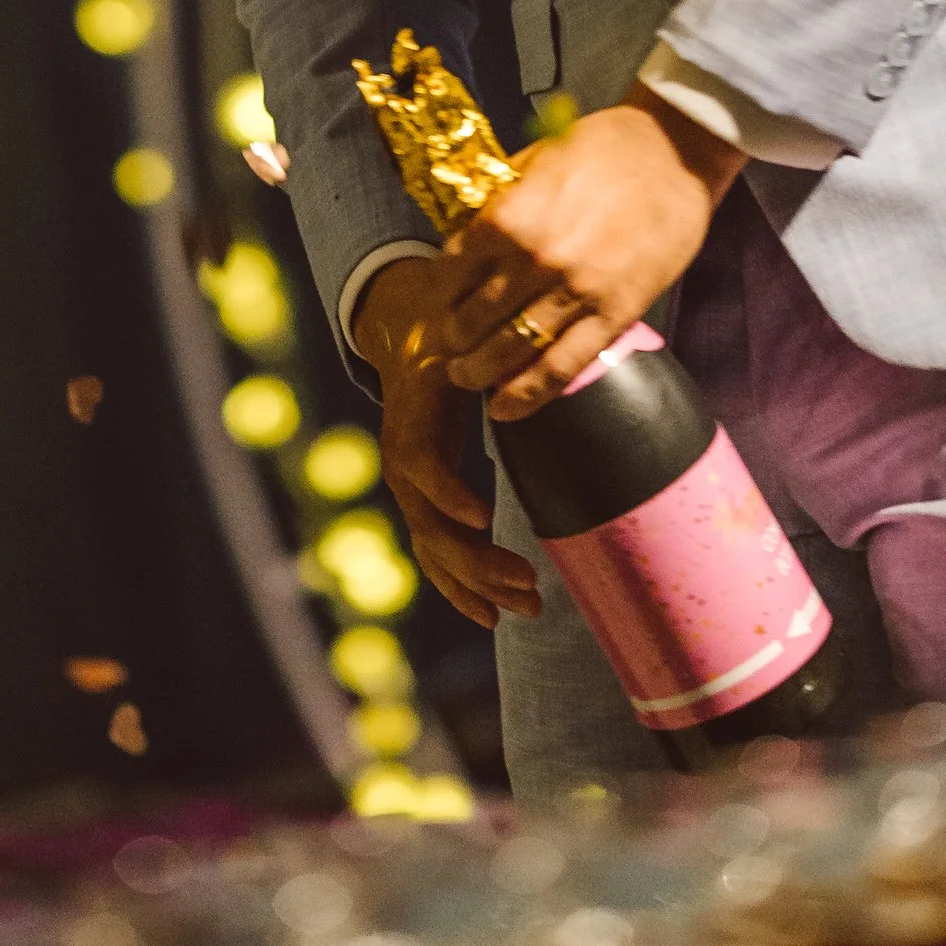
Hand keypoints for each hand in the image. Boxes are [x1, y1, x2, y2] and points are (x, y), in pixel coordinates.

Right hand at [352, 256, 541, 628]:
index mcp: (411, 419)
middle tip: (530, 584)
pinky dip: (460, 588)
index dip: (448, 494)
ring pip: (435, 551)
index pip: (420, 465)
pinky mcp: (421, 501)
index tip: (484, 517)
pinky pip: (435, 554)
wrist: (404, 331)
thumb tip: (544, 347)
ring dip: (477, 585)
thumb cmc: (446, 332)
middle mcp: (402, 463)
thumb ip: (496, 350)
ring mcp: (408, 490)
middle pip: (431, 526)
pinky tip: (491, 614)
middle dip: (479, 563)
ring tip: (526, 606)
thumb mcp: (463, 335)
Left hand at [436, 93, 743, 420]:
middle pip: (472, 318)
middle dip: (452, 341)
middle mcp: (534, 260)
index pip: (450, 272)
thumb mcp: (535, 159)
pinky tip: (505, 408)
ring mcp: (575, 292)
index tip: (434, 306)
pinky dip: (528, 394)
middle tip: (447, 350)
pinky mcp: (613, 315)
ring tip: (467, 379)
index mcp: (508, 216)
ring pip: (510, 351)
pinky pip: (562, 367)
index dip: (436, 295)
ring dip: (479, 373)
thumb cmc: (605, 147)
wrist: (675, 153)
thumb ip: (498, 200)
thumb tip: (465, 232)